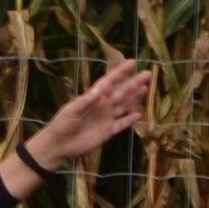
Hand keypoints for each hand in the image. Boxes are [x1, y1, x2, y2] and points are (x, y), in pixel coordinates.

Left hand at [31, 61, 149, 165]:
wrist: (60, 144)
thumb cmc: (62, 124)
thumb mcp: (72, 111)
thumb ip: (86, 102)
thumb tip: (99, 92)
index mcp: (94, 97)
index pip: (110, 81)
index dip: (120, 72)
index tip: (132, 63)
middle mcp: (103, 105)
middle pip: (122, 92)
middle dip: (134, 83)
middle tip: (148, 74)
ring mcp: (106, 118)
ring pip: (124, 106)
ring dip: (135, 98)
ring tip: (146, 89)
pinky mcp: (108, 131)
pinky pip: (121, 124)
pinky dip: (129, 120)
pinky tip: (139, 115)